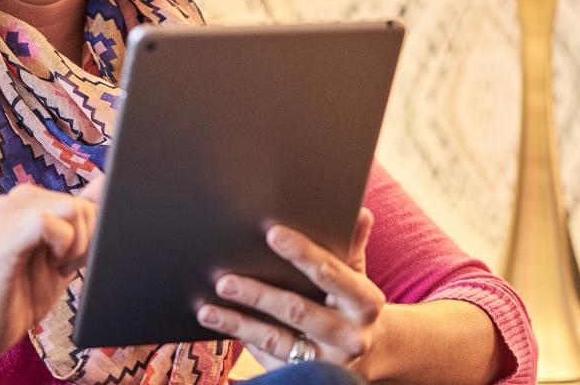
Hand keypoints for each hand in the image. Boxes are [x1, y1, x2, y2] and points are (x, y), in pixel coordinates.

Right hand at [0, 177, 103, 372]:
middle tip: (60, 266)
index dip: (92, 233)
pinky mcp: (2, 239)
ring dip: (75, 246)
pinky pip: (47, 221)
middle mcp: (15, 199)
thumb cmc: (23, 292)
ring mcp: (5, 215)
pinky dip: (62, 246)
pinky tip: (50, 265)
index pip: (85, 200)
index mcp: (29, 200)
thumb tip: (102, 182)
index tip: (72, 258)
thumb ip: (80, 218)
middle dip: (86, 242)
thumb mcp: (64, 251)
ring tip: (53, 267)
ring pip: (72, 209)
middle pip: (82, 205)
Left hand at [196, 207, 384, 374]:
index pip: (329, 272)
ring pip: (276, 340)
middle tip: (224, 280)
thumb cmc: (353, 302)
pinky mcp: (304, 375)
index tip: (272, 233)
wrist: (371, 353)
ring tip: (208, 309)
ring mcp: (326, 361)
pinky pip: (269, 359)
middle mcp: (349, 335)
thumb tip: (359, 211)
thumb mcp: (357, 275)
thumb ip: (353, 246)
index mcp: (364, 302)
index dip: (301, 252)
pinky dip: (243, 341)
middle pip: (297, 310)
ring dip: (239, 323)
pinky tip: (220, 326)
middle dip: (258, 295)